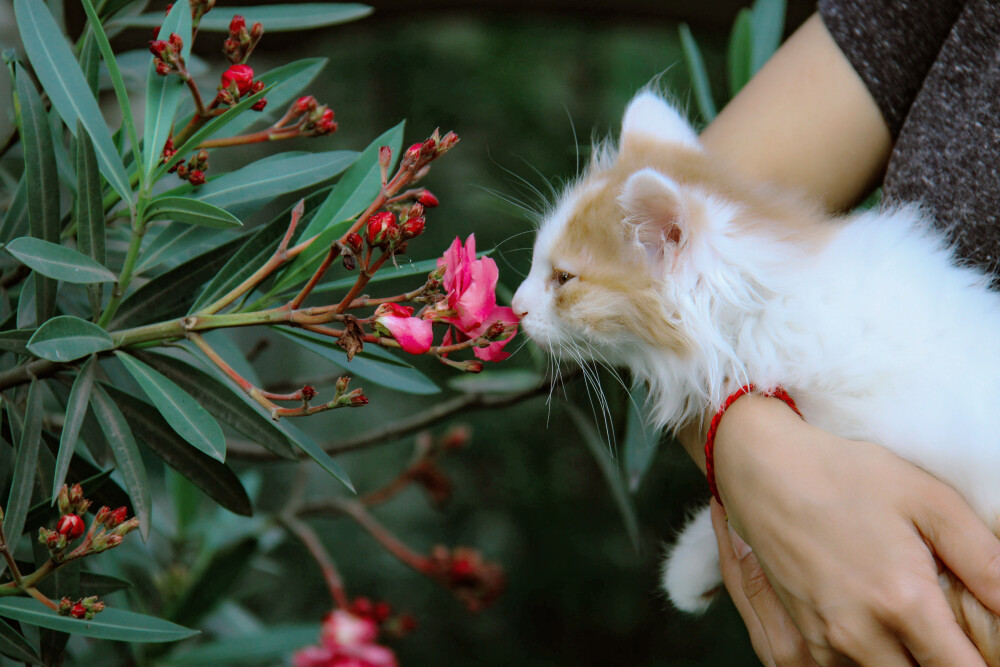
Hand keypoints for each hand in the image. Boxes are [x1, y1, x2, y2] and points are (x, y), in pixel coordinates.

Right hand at [711, 396, 999, 665]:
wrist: (762, 468)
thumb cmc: (844, 474)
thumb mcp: (927, 498)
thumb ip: (983, 558)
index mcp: (903, 602)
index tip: (979, 648)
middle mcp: (860, 634)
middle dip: (941, 660)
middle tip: (944, 630)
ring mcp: (826, 640)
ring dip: (904, 660)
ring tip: (911, 626)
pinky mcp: (803, 638)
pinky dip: (870, 660)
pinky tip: (878, 628)